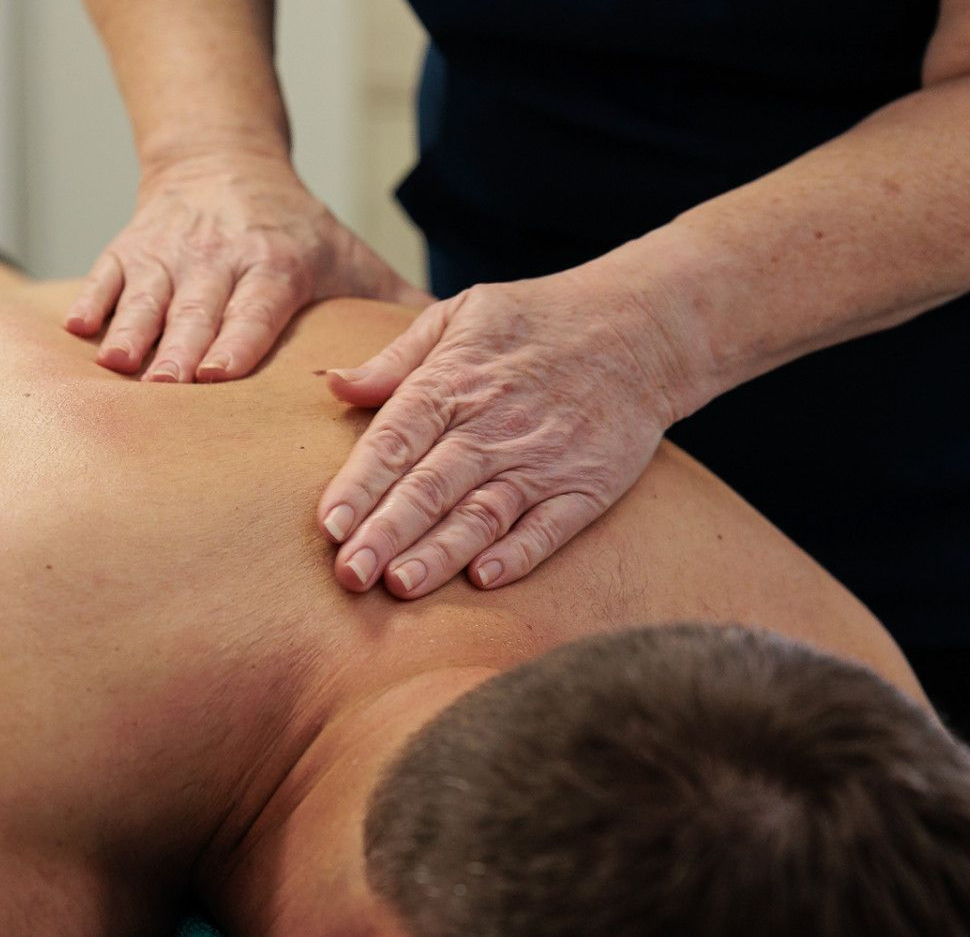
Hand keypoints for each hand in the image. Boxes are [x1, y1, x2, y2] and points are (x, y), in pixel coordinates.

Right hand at [65, 152, 428, 382]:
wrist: (223, 161)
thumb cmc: (296, 231)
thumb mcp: (351, 258)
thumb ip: (398, 309)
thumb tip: (458, 365)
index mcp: (276, 263)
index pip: (256, 304)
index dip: (236, 337)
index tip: (219, 372)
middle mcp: (218, 255)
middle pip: (196, 308)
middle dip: (180, 347)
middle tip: (166, 388)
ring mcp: (167, 252)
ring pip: (146, 296)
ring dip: (131, 332)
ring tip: (117, 368)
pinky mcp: (127, 248)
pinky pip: (104, 277)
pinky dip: (89, 304)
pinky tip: (76, 334)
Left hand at [316, 261, 690, 597]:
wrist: (641, 329)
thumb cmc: (535, 322)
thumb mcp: (460, 315)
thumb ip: (396, 358)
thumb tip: (331, 382)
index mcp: (452, 383)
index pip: (395, 438)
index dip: (360, 484)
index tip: (328, 524)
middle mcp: (493, 427)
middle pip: (431, 485)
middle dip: (387, 532)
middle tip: (349, 575)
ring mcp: (541, 461)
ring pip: (482, 514)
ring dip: (441, 553)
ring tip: (401, 586)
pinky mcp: (584, 488)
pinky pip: (549, 528)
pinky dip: (518, 554)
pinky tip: (484, 580)